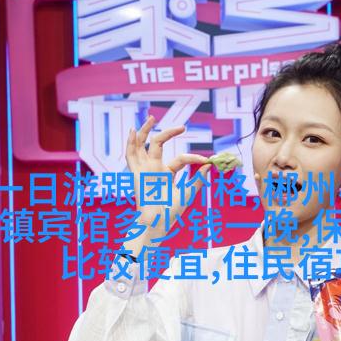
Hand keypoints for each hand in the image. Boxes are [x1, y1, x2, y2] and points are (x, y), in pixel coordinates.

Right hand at [125, 115, 210, 229]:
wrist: (157, 223)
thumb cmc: (171, 213)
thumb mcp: (188, 194)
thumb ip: (198, 179)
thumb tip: (210, 165)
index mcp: (167, 174)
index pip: (181, 159)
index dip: (194, 158)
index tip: (207, 160)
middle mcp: (154, 169)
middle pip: (157, 145)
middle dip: (167, 133)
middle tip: (182, 126)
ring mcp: (144, 170)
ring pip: (142, 146)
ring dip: (145, 131)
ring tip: (151, 118)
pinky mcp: (136, 173)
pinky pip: (130, 155)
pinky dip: (130, 143)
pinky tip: (134, 130)